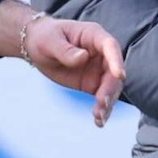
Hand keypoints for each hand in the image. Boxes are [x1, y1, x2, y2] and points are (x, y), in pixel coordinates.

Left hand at [5, 6, 125, 127]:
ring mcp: (99, 70)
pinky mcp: (93, 84)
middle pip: (113, 71)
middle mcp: (101, 53)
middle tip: (102, 103)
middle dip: (110, 88)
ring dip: (108, 103)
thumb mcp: (50, 41)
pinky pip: (102, 98)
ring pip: (111, 88)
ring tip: (99, 117)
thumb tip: (82, 58)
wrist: (37, 47)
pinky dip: (102, 110)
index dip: (116, 60)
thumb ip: (66, 50)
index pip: (110, 46)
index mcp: (93, 36)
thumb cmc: (45, 37)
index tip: (120, 75)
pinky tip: (99, 122)